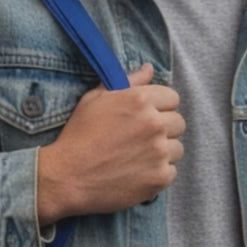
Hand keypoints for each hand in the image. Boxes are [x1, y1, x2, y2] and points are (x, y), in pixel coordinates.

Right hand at [36, 64, 184, 224]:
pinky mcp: (159, 178)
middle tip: (140, 139)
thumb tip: (148, 69)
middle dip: (163, 129)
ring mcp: (159, 152)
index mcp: (140, 100)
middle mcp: (154, 123)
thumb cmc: (79, 135)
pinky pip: (171, 172)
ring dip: (163, 152)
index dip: (160, 107)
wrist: (67, 176)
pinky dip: (157, 174)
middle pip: (178, 123)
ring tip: (138, 158)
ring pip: (177, 148)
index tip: (145, 117)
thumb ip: (127, 81)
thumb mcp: (95, 99)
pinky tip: (137, 173)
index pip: (172, 98)